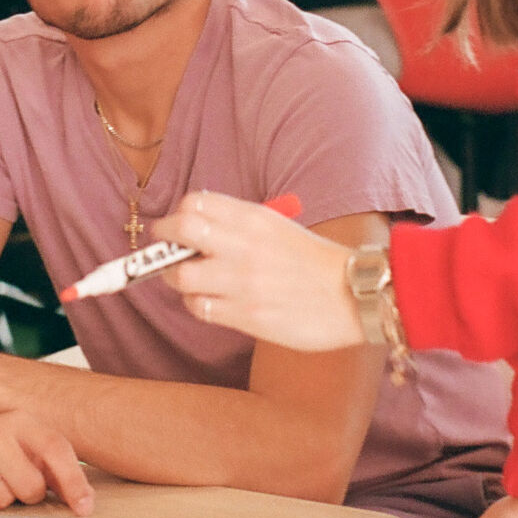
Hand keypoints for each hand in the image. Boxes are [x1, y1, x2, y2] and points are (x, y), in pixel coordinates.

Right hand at [0, 412, 93, 514]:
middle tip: (14, 480)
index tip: (83, 508)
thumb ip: (59, 472)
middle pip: (30, 486)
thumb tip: (85, 505)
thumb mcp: (30, 448)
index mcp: (20, 420)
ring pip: (1, 499)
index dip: (73, 482)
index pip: (55, 449)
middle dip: (27, 493)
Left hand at [153, 193, 361, 349]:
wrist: (354, 295)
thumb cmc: (313, 262)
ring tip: (192, 282)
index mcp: (253, 218)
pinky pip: (199, 308)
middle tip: (165, 253)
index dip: (177, 216)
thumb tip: (191, 228)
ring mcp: (244, 281)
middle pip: (179, 232)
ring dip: (178, 280)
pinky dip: (197, 304)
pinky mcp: (247, 314)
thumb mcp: (277, 227)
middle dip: (163, 244)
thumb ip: (237, 223)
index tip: (176, 229)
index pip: (194, 203)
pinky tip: (211, 302)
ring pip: (181, 276)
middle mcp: (244, 245)